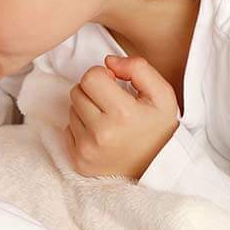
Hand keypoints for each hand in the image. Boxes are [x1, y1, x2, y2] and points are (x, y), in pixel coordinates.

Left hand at [66, 55, 178, 178]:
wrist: (159, 168)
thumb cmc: (159, 128)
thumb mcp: (162, 94)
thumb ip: (138, 68)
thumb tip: (108, 61)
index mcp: (123, 114)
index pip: (90, 77)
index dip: (103, 75)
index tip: (114, 84)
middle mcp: (102, 134)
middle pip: (77, 91)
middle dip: (93, 91)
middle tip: (112, 102)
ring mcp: (88, 150)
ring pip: (71, 109)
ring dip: (87, 109)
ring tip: (109, 119)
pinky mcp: (79, 161)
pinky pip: (68, 130)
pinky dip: (82, 128)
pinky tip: (101, 134)